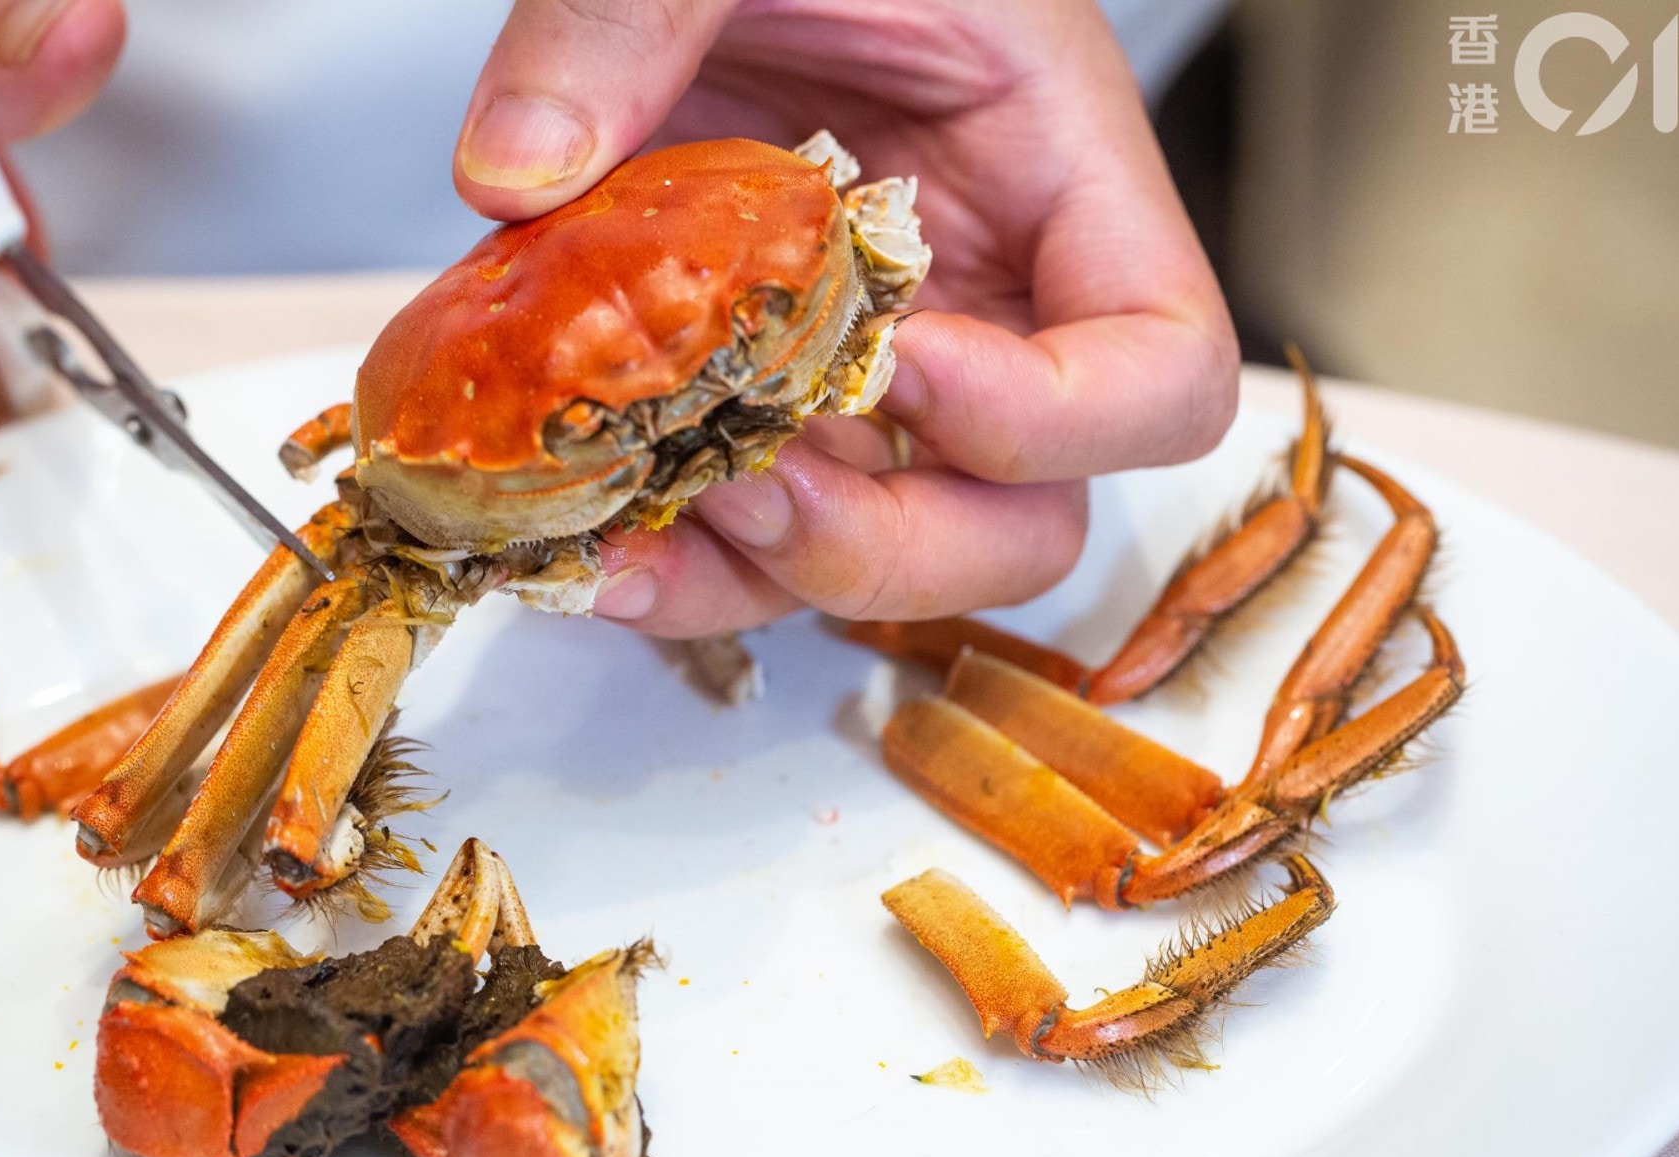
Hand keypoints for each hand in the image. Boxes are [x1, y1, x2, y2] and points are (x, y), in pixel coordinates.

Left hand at [455, 0, 1236, 636]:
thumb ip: (628, 16)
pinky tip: (587, 534)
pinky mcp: (764, 397)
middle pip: (1023, 523)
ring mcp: (876, 375)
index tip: (901, 368)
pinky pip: (752, 531)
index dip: (1051, 422)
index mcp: (1056, 183)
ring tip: (632, 532)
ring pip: (877, 558)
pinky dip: (676, 561)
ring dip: (756, 578)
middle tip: (750, 479)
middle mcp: (985, 309)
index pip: (1158, 375)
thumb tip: (520, 171)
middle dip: (887, 544)